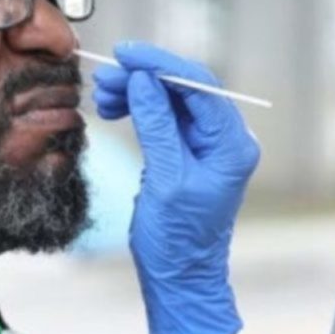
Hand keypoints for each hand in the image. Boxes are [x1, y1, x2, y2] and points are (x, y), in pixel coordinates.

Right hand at [92, 41, 259, 333]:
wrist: (179, 278)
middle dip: (145, 78)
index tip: (127, 55)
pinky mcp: (188, 155)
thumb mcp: (166, 179)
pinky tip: (115, 109)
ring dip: (137, 93)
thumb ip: (157, 126)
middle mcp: (226, 141)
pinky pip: (164, 120)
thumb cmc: (178, 239)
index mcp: (232, 145)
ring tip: (103, 94)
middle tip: (105, 77)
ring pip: (171, 102)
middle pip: (186, 89)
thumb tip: (143, 82)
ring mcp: (207, 147)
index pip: (200, 86)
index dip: (161, 65)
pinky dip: (140, 111)